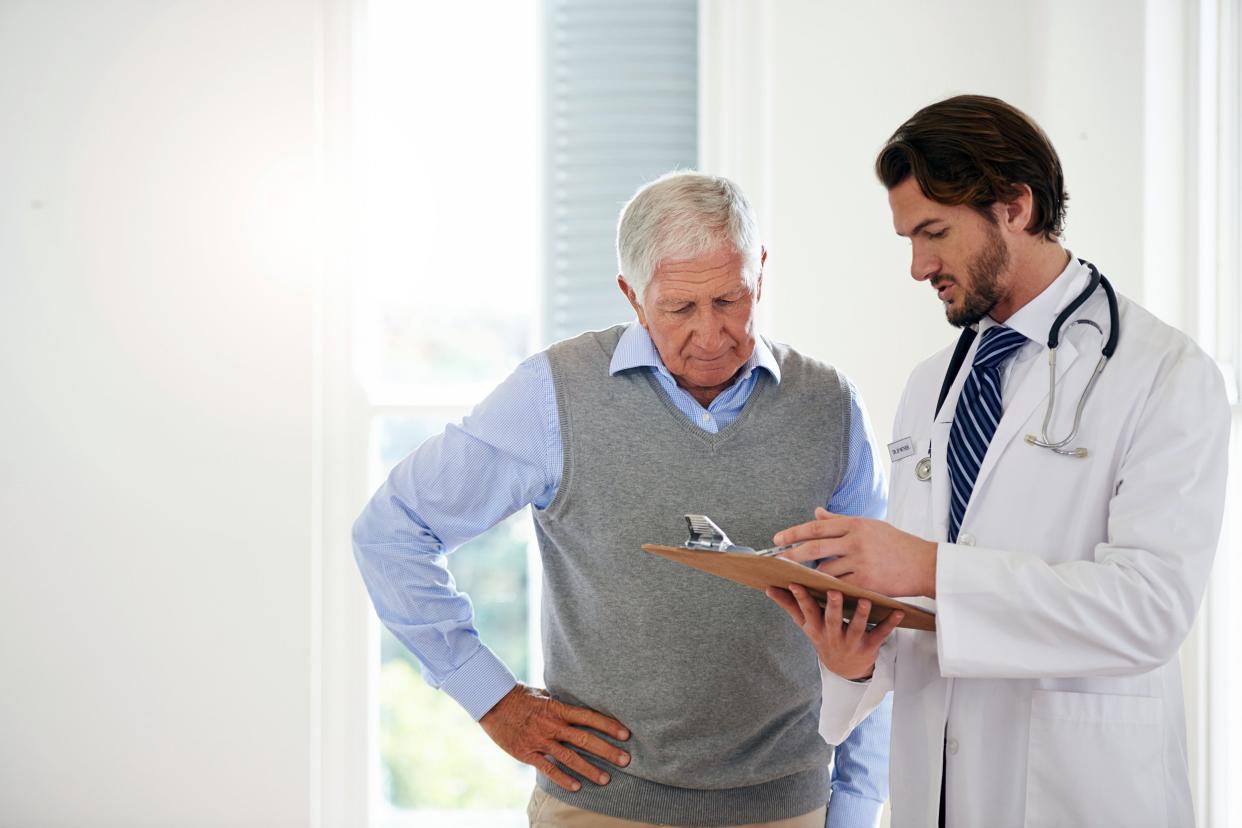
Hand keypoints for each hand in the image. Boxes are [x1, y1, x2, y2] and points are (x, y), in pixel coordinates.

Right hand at [478, 683, 631, 790]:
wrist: (492, 702)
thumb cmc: (521, 696)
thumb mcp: (545, 694)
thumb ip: (562, 704)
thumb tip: (581, 705)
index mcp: (558, 708)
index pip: (589, 717)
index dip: (608, 725)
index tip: (625, 734)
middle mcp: (552, 725)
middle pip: (585, 739)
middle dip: (607, 750)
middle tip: (626, 760)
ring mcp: (540, 740)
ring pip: (570, 757)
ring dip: (590, 769)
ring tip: (606, 779)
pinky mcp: (528, 753)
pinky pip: (549, 768)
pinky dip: (563, 779)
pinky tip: (577, 787)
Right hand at [766, 584, 902, 679]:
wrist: (845, 669)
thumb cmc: (824, 636)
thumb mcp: (805, 625)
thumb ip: (789, 606)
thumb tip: (769, 588)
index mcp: (816, 628)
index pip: (807, 611)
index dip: (801, 598)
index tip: (795, 583)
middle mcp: (833, 635)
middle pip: (833, 620)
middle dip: (834, 607)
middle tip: (835, 592)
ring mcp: (852, 642)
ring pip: (857, 627)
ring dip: (862, 615)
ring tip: (865, 601)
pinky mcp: (870, 646)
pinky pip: (881, 634)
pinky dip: (890, 623)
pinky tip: (898, 611)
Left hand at [774, 507, 937, 597]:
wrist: (923, 564)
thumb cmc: (896, 544)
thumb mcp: (870, 526)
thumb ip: (840, 521)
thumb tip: (816, 513)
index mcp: (855, 525)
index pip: (816, 527)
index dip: (794, 533)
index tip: (777, 539)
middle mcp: (855, 541)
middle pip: (815, 547)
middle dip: (792, 554)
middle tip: (777, 560)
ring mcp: (860, 562)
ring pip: (825, 570)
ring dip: (811, 575)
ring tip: (799, 578)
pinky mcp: (866, 581)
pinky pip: (839, 586)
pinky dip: (828, 588)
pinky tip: (818, 590)